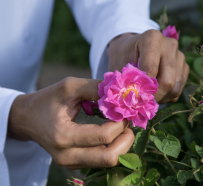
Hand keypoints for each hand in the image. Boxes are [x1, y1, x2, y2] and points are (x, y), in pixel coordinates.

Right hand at [8, 77, 134, 168]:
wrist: (27, 118)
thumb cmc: (47, 100)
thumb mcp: (69, 87)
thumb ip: (94, 88)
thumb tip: (120, 93)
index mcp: (63, 135)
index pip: (104, 136)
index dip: (120, 123)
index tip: (124, 110)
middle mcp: (66, 156)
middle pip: (110, 158)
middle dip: (126, 139)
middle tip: (127, 122)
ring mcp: (70, 163)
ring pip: (108, 162)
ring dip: (121, 144)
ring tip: (121, 126)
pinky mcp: (74, 164)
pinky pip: (101, 161)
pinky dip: (112, 148)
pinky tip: (112, 133)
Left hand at [108, 30, 189, 103]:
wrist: (131, 48)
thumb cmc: (123, 57)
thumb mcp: (118, 65)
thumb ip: (125, 81)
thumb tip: (133, 100)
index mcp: (152, 38)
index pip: (151, 70)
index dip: (142, 88)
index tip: (133, 96)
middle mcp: (169, 44)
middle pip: (167, 81)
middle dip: (154, 96)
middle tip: (141, 103)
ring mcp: (179, 55)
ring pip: (175, 88)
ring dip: (160, 98)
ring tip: (147, 97)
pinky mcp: (184, 66)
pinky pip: (179, 89)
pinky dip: (167, 96)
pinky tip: (155, 92)